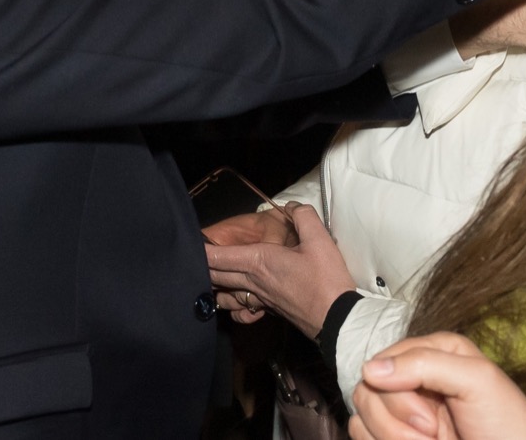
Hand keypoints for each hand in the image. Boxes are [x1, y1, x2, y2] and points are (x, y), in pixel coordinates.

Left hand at [205, 204, 357, 337]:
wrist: (336, 318)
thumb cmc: (325, 279)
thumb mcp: (319, 239)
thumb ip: (303, 216)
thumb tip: (291, 207)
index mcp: (259, 262)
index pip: (220, 256)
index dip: (202, 250)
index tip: (189, 243)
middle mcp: (253, 282)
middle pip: (217, 275)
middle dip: (202, 266)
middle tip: (190, 258)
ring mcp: (259, 299)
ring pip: (225, 293)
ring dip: (213, 285)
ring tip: (206, 277)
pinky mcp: (269, 310)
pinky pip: (240, 307)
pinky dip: (230, 303)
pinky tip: (232, 299)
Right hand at [350, 335, 525, 439]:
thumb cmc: (507, 424)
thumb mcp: (477, 380)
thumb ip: (425, 364)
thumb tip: (370, 368)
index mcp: (433, 354)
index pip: (383, 363)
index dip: (398, 395)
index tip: (431, 421)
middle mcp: (414, 379)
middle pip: (367, 391)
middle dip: (398, 422)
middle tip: (435, 435)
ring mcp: (404, 412)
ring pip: (361, 418)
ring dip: (392, 438)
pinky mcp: (397, 437)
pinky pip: (362, 435)